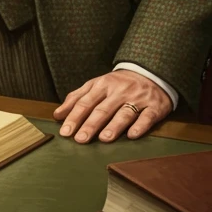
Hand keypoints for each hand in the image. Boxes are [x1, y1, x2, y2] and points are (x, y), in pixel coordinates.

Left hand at [54, 71, 172, 142]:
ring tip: (104, 138)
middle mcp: (119, 91)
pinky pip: (147, 117)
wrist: (150, 72)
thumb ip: (76, 98)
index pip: (86, 102)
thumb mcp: (96, 85)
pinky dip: (140, 126)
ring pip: (124, 113)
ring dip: (114, 126)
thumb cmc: (118, 84)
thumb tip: (57, 115)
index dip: (75, 117)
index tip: (65, 132)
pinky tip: (132, 135)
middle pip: (103, 109)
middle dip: (91, 125)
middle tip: (80, 139)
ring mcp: (137, 99)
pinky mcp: (154, 107)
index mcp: (103, 85)